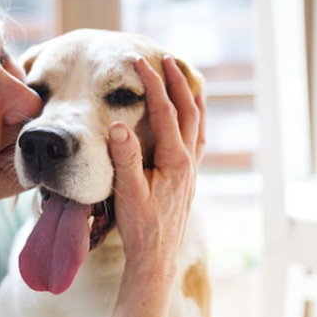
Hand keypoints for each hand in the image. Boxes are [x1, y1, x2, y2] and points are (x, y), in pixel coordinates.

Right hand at [107, 56, 204, 277]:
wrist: (156, 258)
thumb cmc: (140, 227)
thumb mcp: (128, 192)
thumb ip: (124, 158)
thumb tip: (118, 125)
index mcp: (175, 161)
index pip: (165, 112)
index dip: (153, 84)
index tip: (139, 63)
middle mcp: (188, 162)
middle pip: (188, 111)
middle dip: (177, 82)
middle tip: (167, 58)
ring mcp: (191, 170)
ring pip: (198, 124)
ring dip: (191, 98)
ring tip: (186, 78)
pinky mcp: (188, 179)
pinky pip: (197, 140)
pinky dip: (194, 121)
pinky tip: (190, 119)